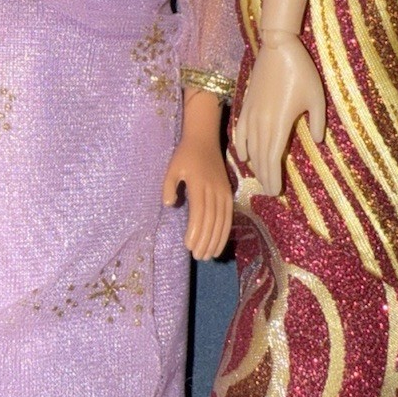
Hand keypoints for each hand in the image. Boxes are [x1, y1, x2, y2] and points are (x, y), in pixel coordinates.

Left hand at [162, 129, 231, 260]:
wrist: (204, 140)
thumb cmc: (185, 156)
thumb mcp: (172, 168)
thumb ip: (169, 186)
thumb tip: (169, 204)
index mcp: (199, 184)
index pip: (199, 211)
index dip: (195, 230)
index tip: (189, 245)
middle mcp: (214, 189)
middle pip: (211, 219)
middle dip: (205, 240)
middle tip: (197, 256)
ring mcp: (223, 192)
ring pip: (222, 220)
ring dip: (216, 239)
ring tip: (208, 255)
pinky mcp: (228, 194)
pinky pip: (228, 216)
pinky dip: (225, 232)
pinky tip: (219, 244)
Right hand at [230, 31, 325, 195]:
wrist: (278, 47)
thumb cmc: (301, 71)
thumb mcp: (316, 97)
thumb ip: (316, 121)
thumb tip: (317, 140)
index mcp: (279, 123)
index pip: (272, 158)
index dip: (273, 177)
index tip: (275, 191)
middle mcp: (261, 123)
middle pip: (260, 157)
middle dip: (264, 176)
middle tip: (270, 191)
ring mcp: (251, 114)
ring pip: (250, 147)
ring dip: (254, 164)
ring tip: (260, 177)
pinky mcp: (246, 105)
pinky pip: (239, 132)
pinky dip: (240, 147)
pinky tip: (243, 156)